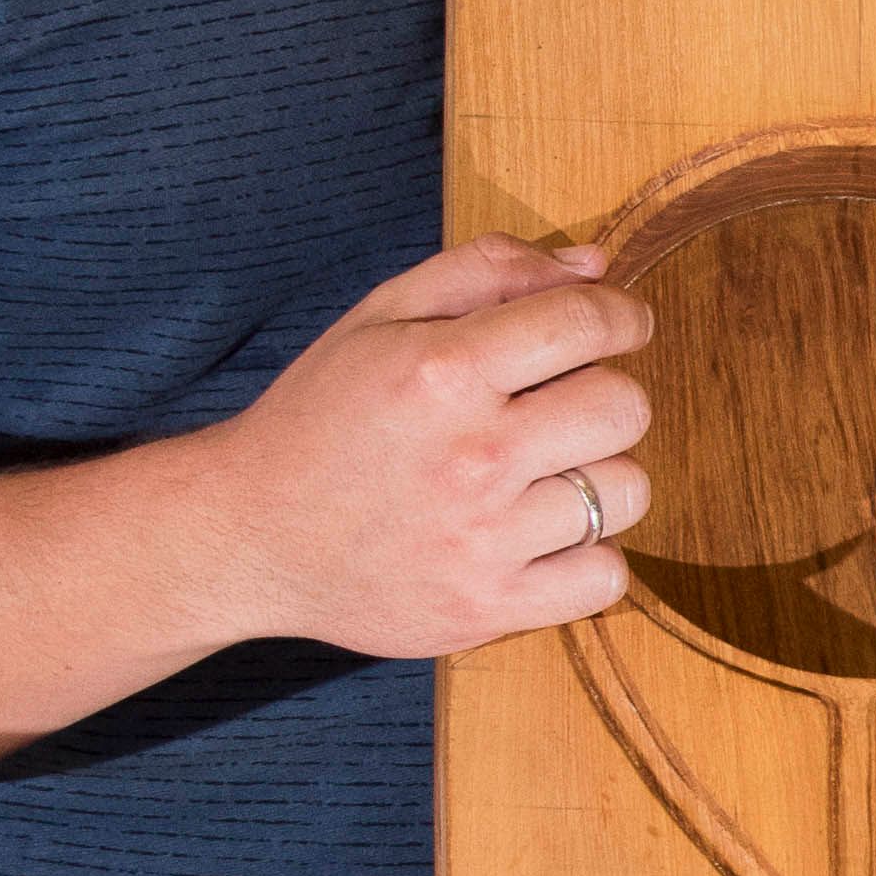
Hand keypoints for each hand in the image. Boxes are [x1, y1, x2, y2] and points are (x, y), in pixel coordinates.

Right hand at [187, 236, 654, 659]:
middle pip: (625, 408)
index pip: (587, 323)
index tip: (623, 324)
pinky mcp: (488, 608)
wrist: (249, 535)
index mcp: (443, 372)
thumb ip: (488, 272)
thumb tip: (596, 267)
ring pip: (627, 492)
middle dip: (607, 395)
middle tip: (565, 406)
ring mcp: (483, 541)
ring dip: (599, 477)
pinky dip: (589, 556)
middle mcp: (471, 456)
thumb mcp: (381, 317)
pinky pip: (606, 577)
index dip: (624, 316)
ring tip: (543, 475)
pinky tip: (541, 536)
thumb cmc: (321, 415)